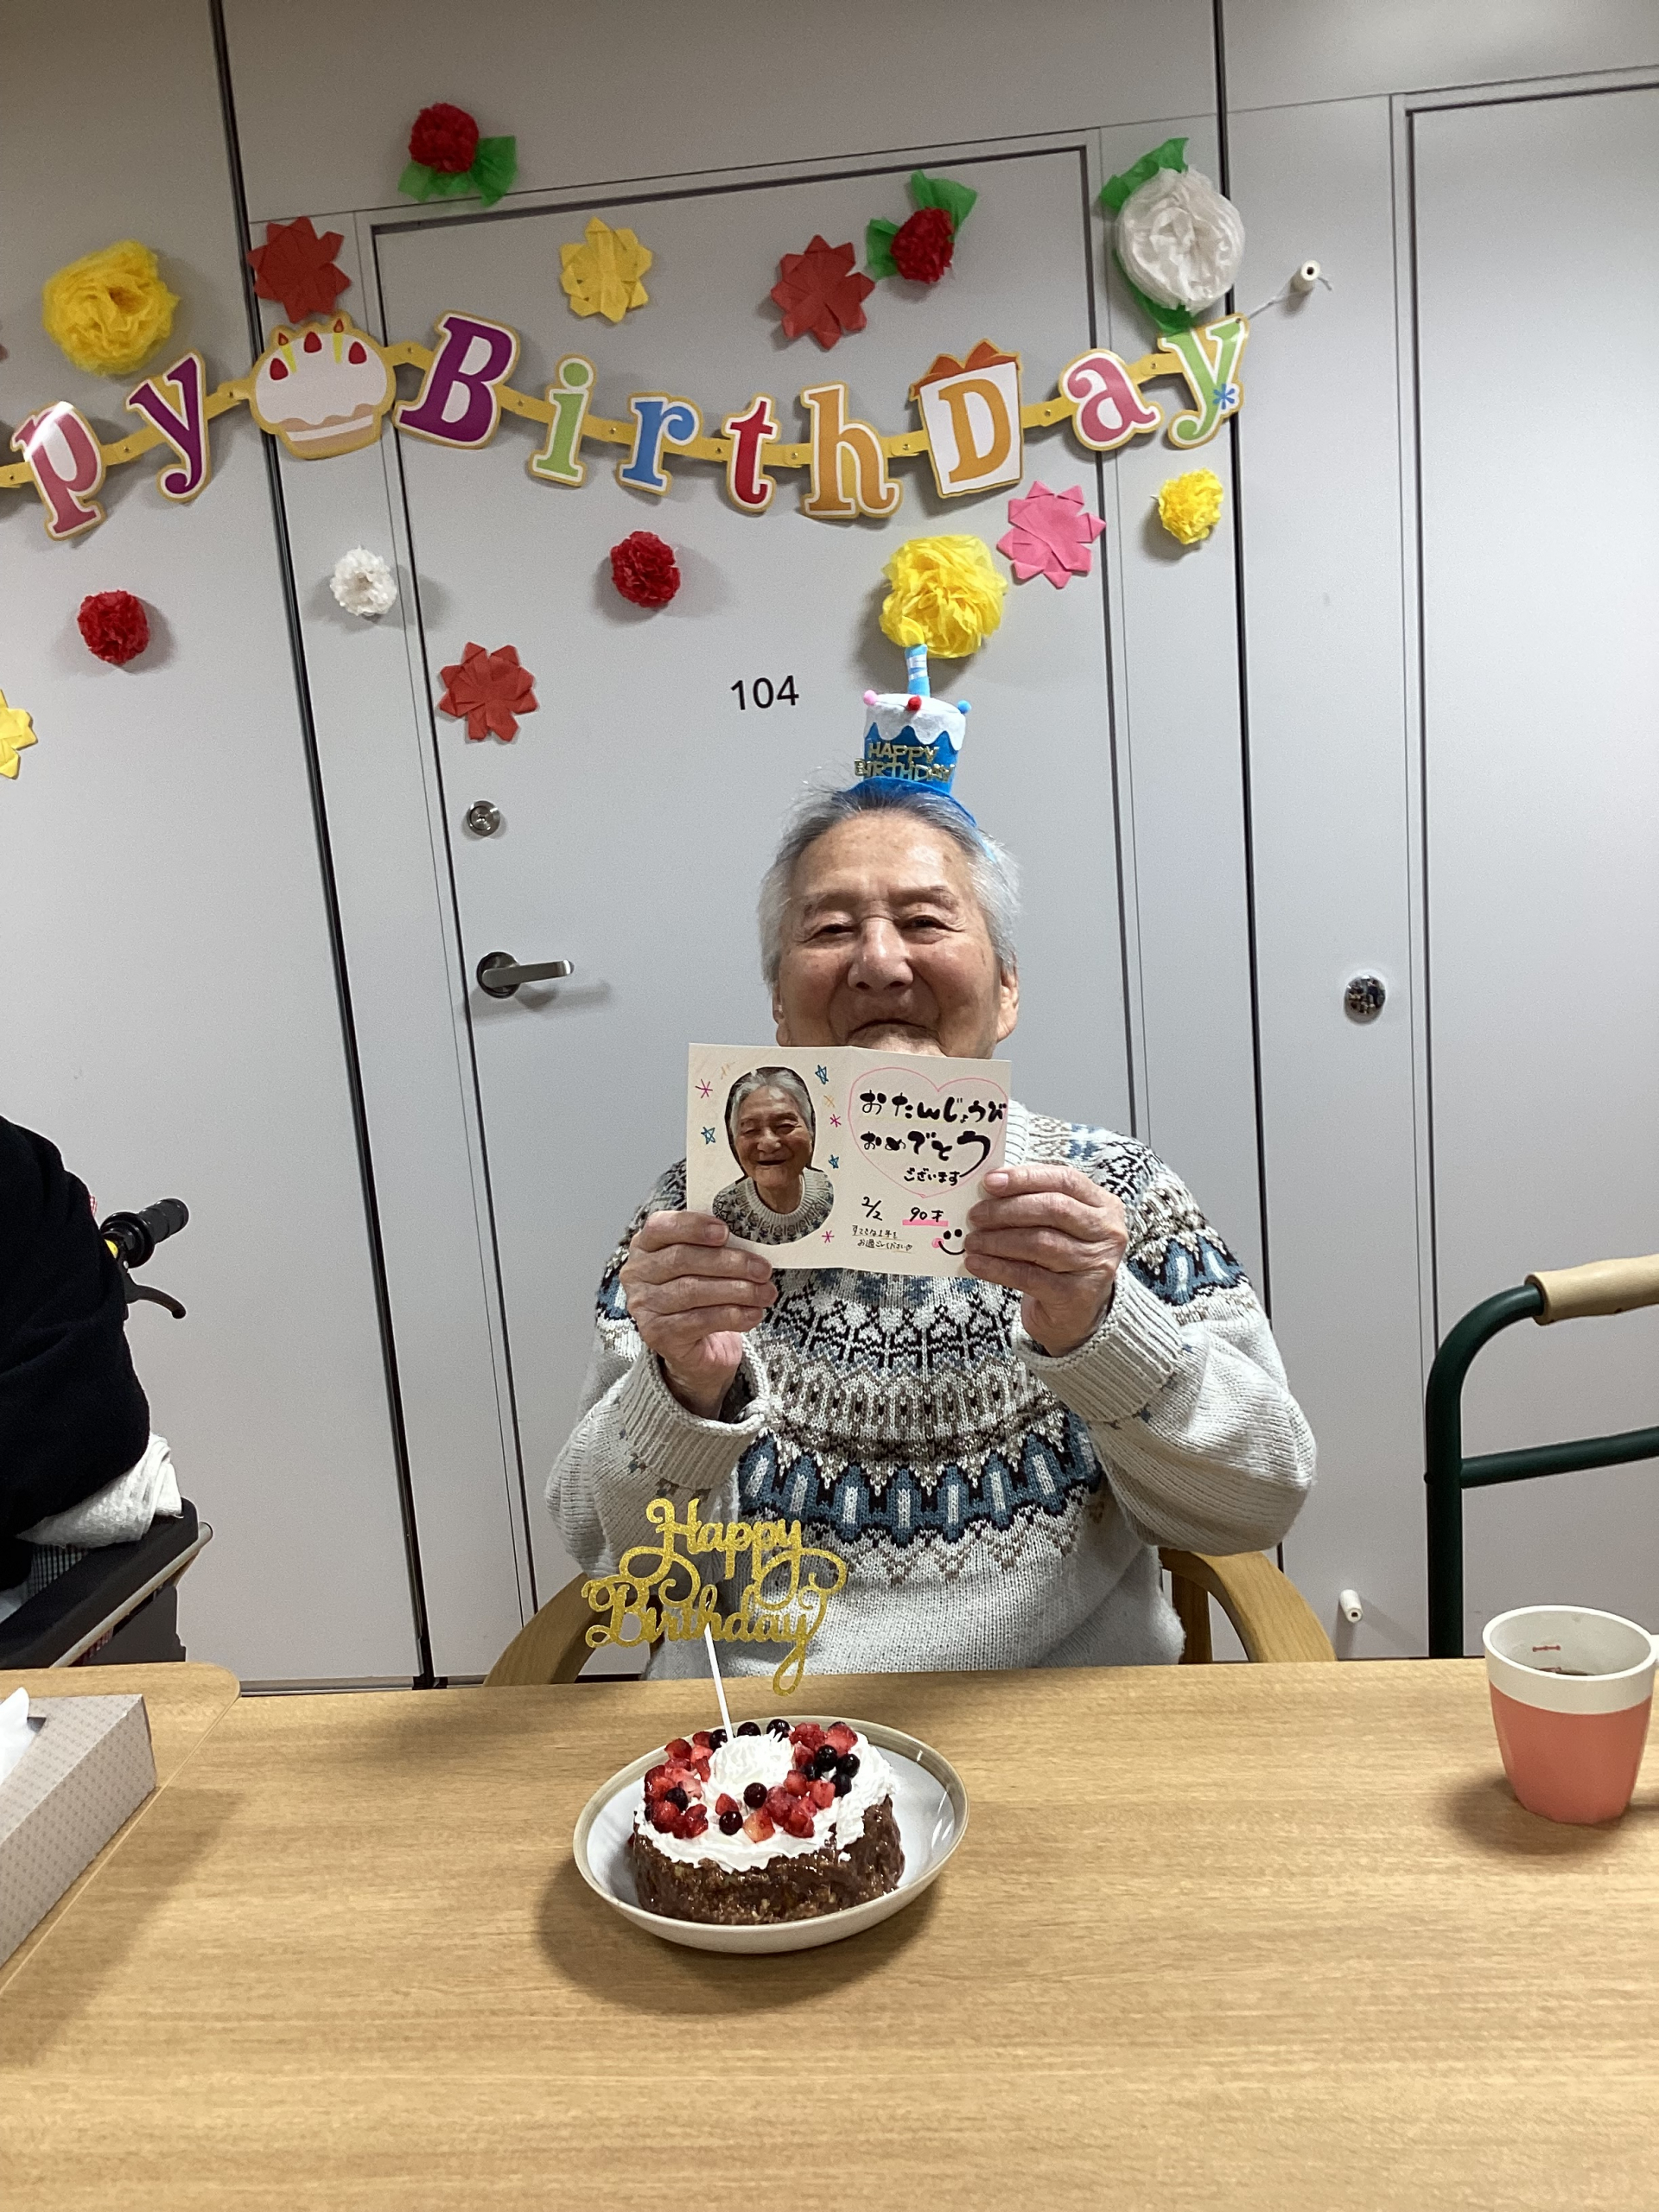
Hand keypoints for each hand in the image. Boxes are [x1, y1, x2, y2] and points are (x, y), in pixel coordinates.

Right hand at [620, 1211, 774, 1417]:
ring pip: (692, 1290)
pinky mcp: (657, 1334)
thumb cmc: (703, 1294)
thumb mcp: (706, 1263)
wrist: (699, 1345)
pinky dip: (731, 1316)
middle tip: (762, 1269)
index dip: (693, 1226)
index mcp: (646, 1245)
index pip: (661, 1226)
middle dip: (729, 1262)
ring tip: (765, 1293)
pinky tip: (752, 1314)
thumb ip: (716, 1245)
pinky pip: (698, 1320)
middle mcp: (637, 1273)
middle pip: (682, 1259)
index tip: (725, 1232)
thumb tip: (749, 1235)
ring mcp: (643, 1305)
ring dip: (736, 1291)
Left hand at [963, 1165, 1127, 1355]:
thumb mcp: (1058, 1227)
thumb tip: (990, 1188)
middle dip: (1007, 1210)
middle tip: (975, 1215)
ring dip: (998, 1240)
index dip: (1026, 1177)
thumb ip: (1033, 1203)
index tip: (990, 1181)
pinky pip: (1029, 1275)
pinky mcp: (1076, 1294)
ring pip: (1040, 1242)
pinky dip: (997, 1268)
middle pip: (1053, 1209)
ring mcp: (1095, 1264)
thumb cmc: (1061, 1261)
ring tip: (972, 1241)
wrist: (1075, 1314)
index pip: (1065, 1180)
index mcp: (1103, 1206)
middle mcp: (1106, 1233)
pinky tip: (976, 1264)